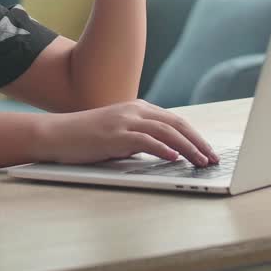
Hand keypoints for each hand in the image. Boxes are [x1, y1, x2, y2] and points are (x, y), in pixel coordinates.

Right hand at [35, 100, 218, 166]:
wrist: (58, 134)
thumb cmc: (88, 137)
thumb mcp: (120, 134)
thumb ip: (141, 138)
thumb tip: (165, 151)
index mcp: (138, 109)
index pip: (175, 121)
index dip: (195, 136)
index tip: (208, 151)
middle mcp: (135, 111)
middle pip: (176, 124)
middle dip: (198, 142)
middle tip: (212, 158)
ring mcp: (125, 121)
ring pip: (166, 131)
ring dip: (187, 147)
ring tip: (201, 161)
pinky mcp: (115, 135)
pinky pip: (144, 140)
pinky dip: (162, 148)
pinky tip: (174, 158)